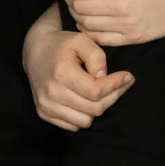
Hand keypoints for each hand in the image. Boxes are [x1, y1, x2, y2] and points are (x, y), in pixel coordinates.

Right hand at [24, 16, 133, 130]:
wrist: (35, 51)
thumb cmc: (62, 44)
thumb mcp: (82, 39)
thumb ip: (97, 57)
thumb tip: (104, 78)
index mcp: (61, 73)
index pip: (96, 91)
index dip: (116, 86)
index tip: (128, 77)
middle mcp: (51, 93)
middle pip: (94, 109)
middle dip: (112, 97)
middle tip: (120, 85)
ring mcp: (46, 106)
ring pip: (85, 121)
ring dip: (97, 108)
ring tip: (99, 92)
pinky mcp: (44, 113)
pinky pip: (73, 126)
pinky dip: (83, 115)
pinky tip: (84, 99)